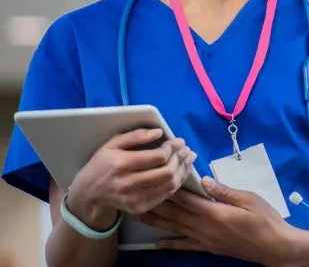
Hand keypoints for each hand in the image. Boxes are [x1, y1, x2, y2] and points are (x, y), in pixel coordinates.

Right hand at [67, 128, 196, 228]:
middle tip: (187, 150)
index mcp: (121, 164)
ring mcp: (135, 199)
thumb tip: (159, 132)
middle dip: (181, 159)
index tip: (179, 141)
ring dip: (183, 171)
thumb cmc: (102, 164)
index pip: (157, 157)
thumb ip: (135, 136)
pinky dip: (177, 183)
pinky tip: (181, 172)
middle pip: (167, 172)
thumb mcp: (112, 145)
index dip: (172, 148)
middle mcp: (128, 183)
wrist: (89, 194)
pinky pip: (165, 195)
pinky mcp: (140, 208)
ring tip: (188, 159)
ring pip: (170, 185)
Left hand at [142, 177, 296, 265]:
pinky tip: (158, 243)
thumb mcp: (249, 199)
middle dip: (155, 204)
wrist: (274, 246)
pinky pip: (185, 246)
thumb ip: (224, 191)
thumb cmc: (265, 220)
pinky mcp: (208, 247)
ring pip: (175, 229)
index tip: (156, 178)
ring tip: (138, 215)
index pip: (186, 198)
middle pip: (174, 214)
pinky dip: (170, 244)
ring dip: (156, 222)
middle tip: (136, 195)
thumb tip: (203, 181)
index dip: (170, 188)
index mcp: (214, 212)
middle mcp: (204, 227)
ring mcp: (204, 239)